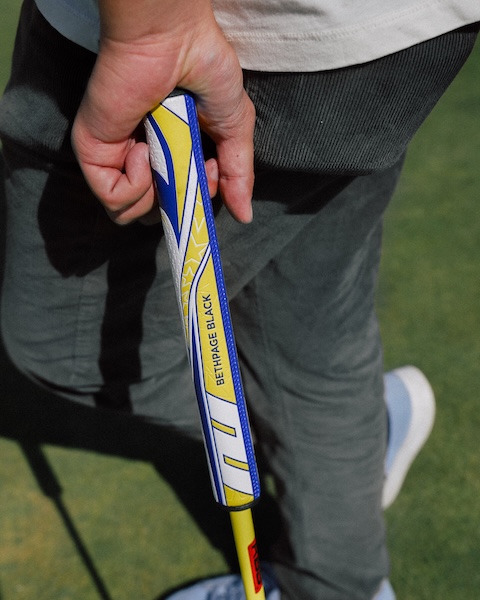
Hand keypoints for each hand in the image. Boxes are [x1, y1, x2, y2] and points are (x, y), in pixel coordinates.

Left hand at [71, 0, 254, 224]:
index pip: (175, 200)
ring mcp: (114, 157)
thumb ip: (238, 175)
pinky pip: (113, 198)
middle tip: (186, 174)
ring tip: (163, 155)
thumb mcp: (234, 129)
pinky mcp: (94, 152)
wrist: (172, 36)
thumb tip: (245, 215)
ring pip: (127, 213)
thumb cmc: (204, 67)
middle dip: (175, 206)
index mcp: (168, 153)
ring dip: (155, 197)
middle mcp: (138, 159)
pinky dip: (136, 187)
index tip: (209, 175)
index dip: (195, 200)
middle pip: (150, 212)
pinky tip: (144, 151)